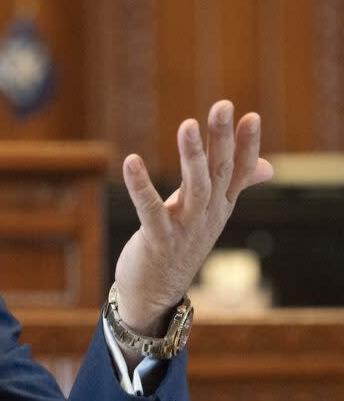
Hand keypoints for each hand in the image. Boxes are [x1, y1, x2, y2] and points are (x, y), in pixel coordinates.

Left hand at [114, 100, 273, 338]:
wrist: (155, 295)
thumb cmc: (180, 247)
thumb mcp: (210, 215)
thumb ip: (234, 186)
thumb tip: (269, 167)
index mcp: (220, 207)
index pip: (240, 171)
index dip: (246, 144)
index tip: (251, 115)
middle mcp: (208, 216)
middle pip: (220, 172)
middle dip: (221, 138)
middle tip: (223, 105)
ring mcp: (185, 229)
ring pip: (195, 187)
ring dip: (192, 156)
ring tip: (187, 125)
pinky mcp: (157, 239)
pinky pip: (150, 209)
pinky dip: (140, 185)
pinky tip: (131, 161)